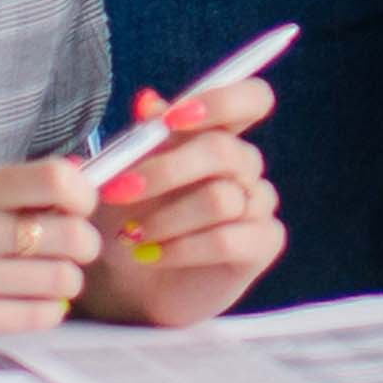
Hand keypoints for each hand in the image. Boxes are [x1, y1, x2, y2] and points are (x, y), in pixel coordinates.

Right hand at [0, 161, 118, 360]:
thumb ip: (11, 190)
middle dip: (83, 245)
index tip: (79, 208)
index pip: (55, 180)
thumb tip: (81, 183)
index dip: (83, 195)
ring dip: (67, 281)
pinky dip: (48, 311)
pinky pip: (38, 316)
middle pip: (69, 235)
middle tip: (72, 250)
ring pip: (61, 279)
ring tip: (49, 279)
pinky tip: (32, 304)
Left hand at [72, 72, 285, 328]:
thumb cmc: (130, 218)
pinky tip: (154, 255)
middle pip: (224, 151)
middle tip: (119, 191)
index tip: (172, 119)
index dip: (221, 101)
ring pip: (221, 198)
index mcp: (221, 135)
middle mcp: (246, 166)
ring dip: (166, 218)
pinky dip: (182, 248)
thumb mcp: (126, 176)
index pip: (251, 98)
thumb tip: (147, 101)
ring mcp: (259, 205)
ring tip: (131, 235)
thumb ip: (142, 139)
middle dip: (166, 171)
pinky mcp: (263, 244)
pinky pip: (226, 239)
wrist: (129, 284)